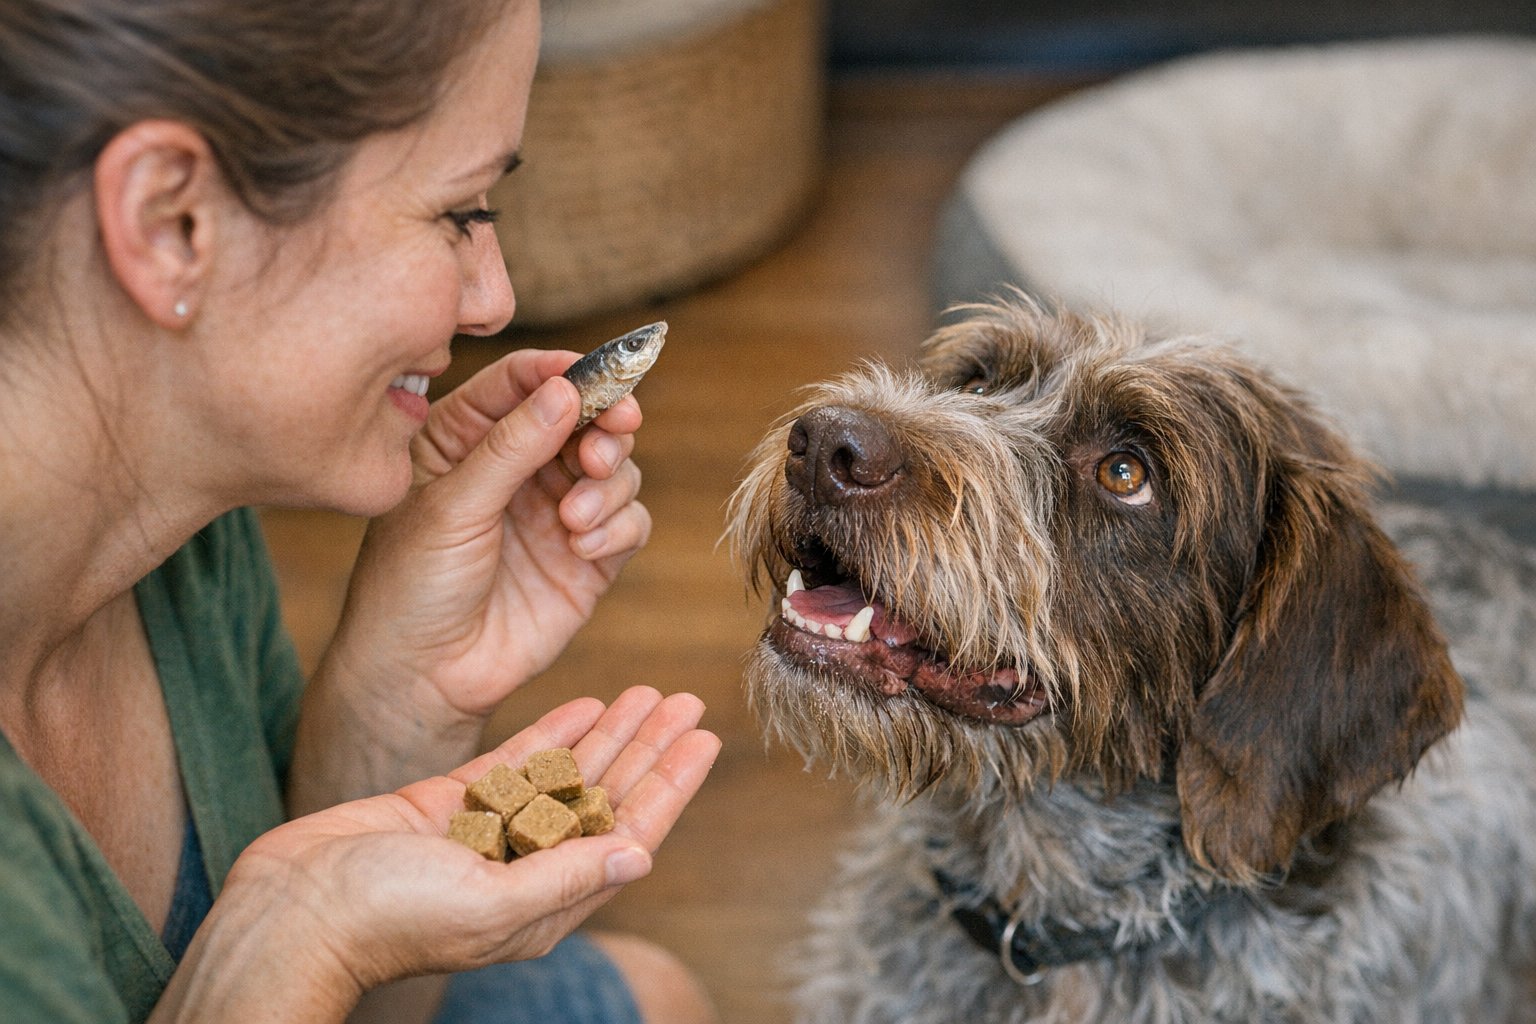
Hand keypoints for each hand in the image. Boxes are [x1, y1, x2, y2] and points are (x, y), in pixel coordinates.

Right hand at [220, 690, 716, 1006]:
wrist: (289, 911)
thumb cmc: (384, 921)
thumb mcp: (487, 903)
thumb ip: (564, 876)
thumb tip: (641, 855)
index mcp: (546, 903)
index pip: (629, 834)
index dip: (669, 787)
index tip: (704, 740)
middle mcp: (525, 867)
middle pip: (606, 797)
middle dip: (648, 749)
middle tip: (686, 701)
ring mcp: (486, 832)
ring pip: (565, 774)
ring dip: (608, 733)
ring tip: (647, 691)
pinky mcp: (447, 804)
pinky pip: (515, 763)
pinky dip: (552, 733)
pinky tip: (585, 705)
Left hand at [330, 347, 651, 720]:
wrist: (423, 677)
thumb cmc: (410, 585)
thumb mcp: (451, 505)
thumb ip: (511, 447)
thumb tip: (565, 389)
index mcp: (466, 438)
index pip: (521, 382)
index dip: (562, 371)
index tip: (596, 374)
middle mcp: (517, 467)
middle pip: (583, 417)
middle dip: (604, 423)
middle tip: (609, 436)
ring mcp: (556, 511)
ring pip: (615, 466)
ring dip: (609, 481)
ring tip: (576, 515)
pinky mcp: (588, 558)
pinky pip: (629, 522)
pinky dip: (618, 526)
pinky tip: (583, 546)